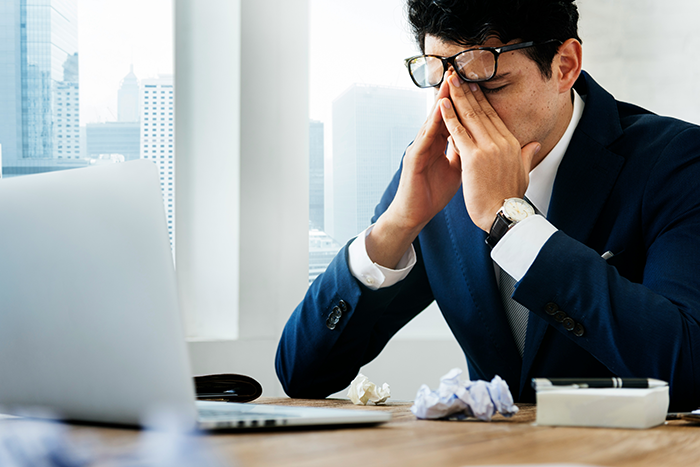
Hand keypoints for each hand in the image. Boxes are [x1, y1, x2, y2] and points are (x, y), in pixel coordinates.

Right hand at [367, 76, 462, 267]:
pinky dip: (433, 122)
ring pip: (432, 121)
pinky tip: (440, 109)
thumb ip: (467, 154)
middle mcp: (427, 143)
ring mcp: (419, 149)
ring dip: (441, 101)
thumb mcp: (457, 170)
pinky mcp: (413, 159)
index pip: (452, 119)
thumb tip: (482, 143)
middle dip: (450, 94)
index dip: (462, 103)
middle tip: (459, 72)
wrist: (415, 215)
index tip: (473, 85)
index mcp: (438, 145)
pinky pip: (425, 137)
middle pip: (441, 114)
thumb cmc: (432, 194)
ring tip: (450, 82)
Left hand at [440, 72, 540, 231]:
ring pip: (470, 116)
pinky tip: (441, 104)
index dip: (481, 99)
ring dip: (457, 97)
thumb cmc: (510, 198)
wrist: (504, 215)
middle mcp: (501, 141)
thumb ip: (527, 156)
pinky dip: (449, 117)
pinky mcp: (474, 158)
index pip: (493, 115)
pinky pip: (458, 132)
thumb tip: (535, 144)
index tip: (472, 84)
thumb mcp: (523, 173)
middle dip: (468, 91)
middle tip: (457, 74)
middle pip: (481, 110)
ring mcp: (488, 148)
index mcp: (511, 143)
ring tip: (448, 81)